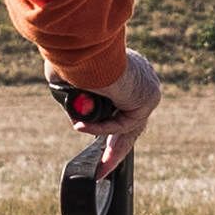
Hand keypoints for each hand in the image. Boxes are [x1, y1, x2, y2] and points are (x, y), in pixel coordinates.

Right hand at [57, 48, 168, 167]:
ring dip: (113, 150)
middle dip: (116, 148)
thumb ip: (74, 96)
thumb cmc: (72, 56)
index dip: (109, 123)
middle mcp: (139, 78)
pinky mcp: (146, 99)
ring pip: (129, 127)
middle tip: (105, 168)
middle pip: (131, 121)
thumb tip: (75, 113)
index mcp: (124, 70)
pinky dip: (101, 128)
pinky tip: (81, 127)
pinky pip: (123, 124)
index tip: (99, 137)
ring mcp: (146, 89)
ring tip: (99, 167)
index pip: (123, 103)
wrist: (85, 46)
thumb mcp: (68, 79)